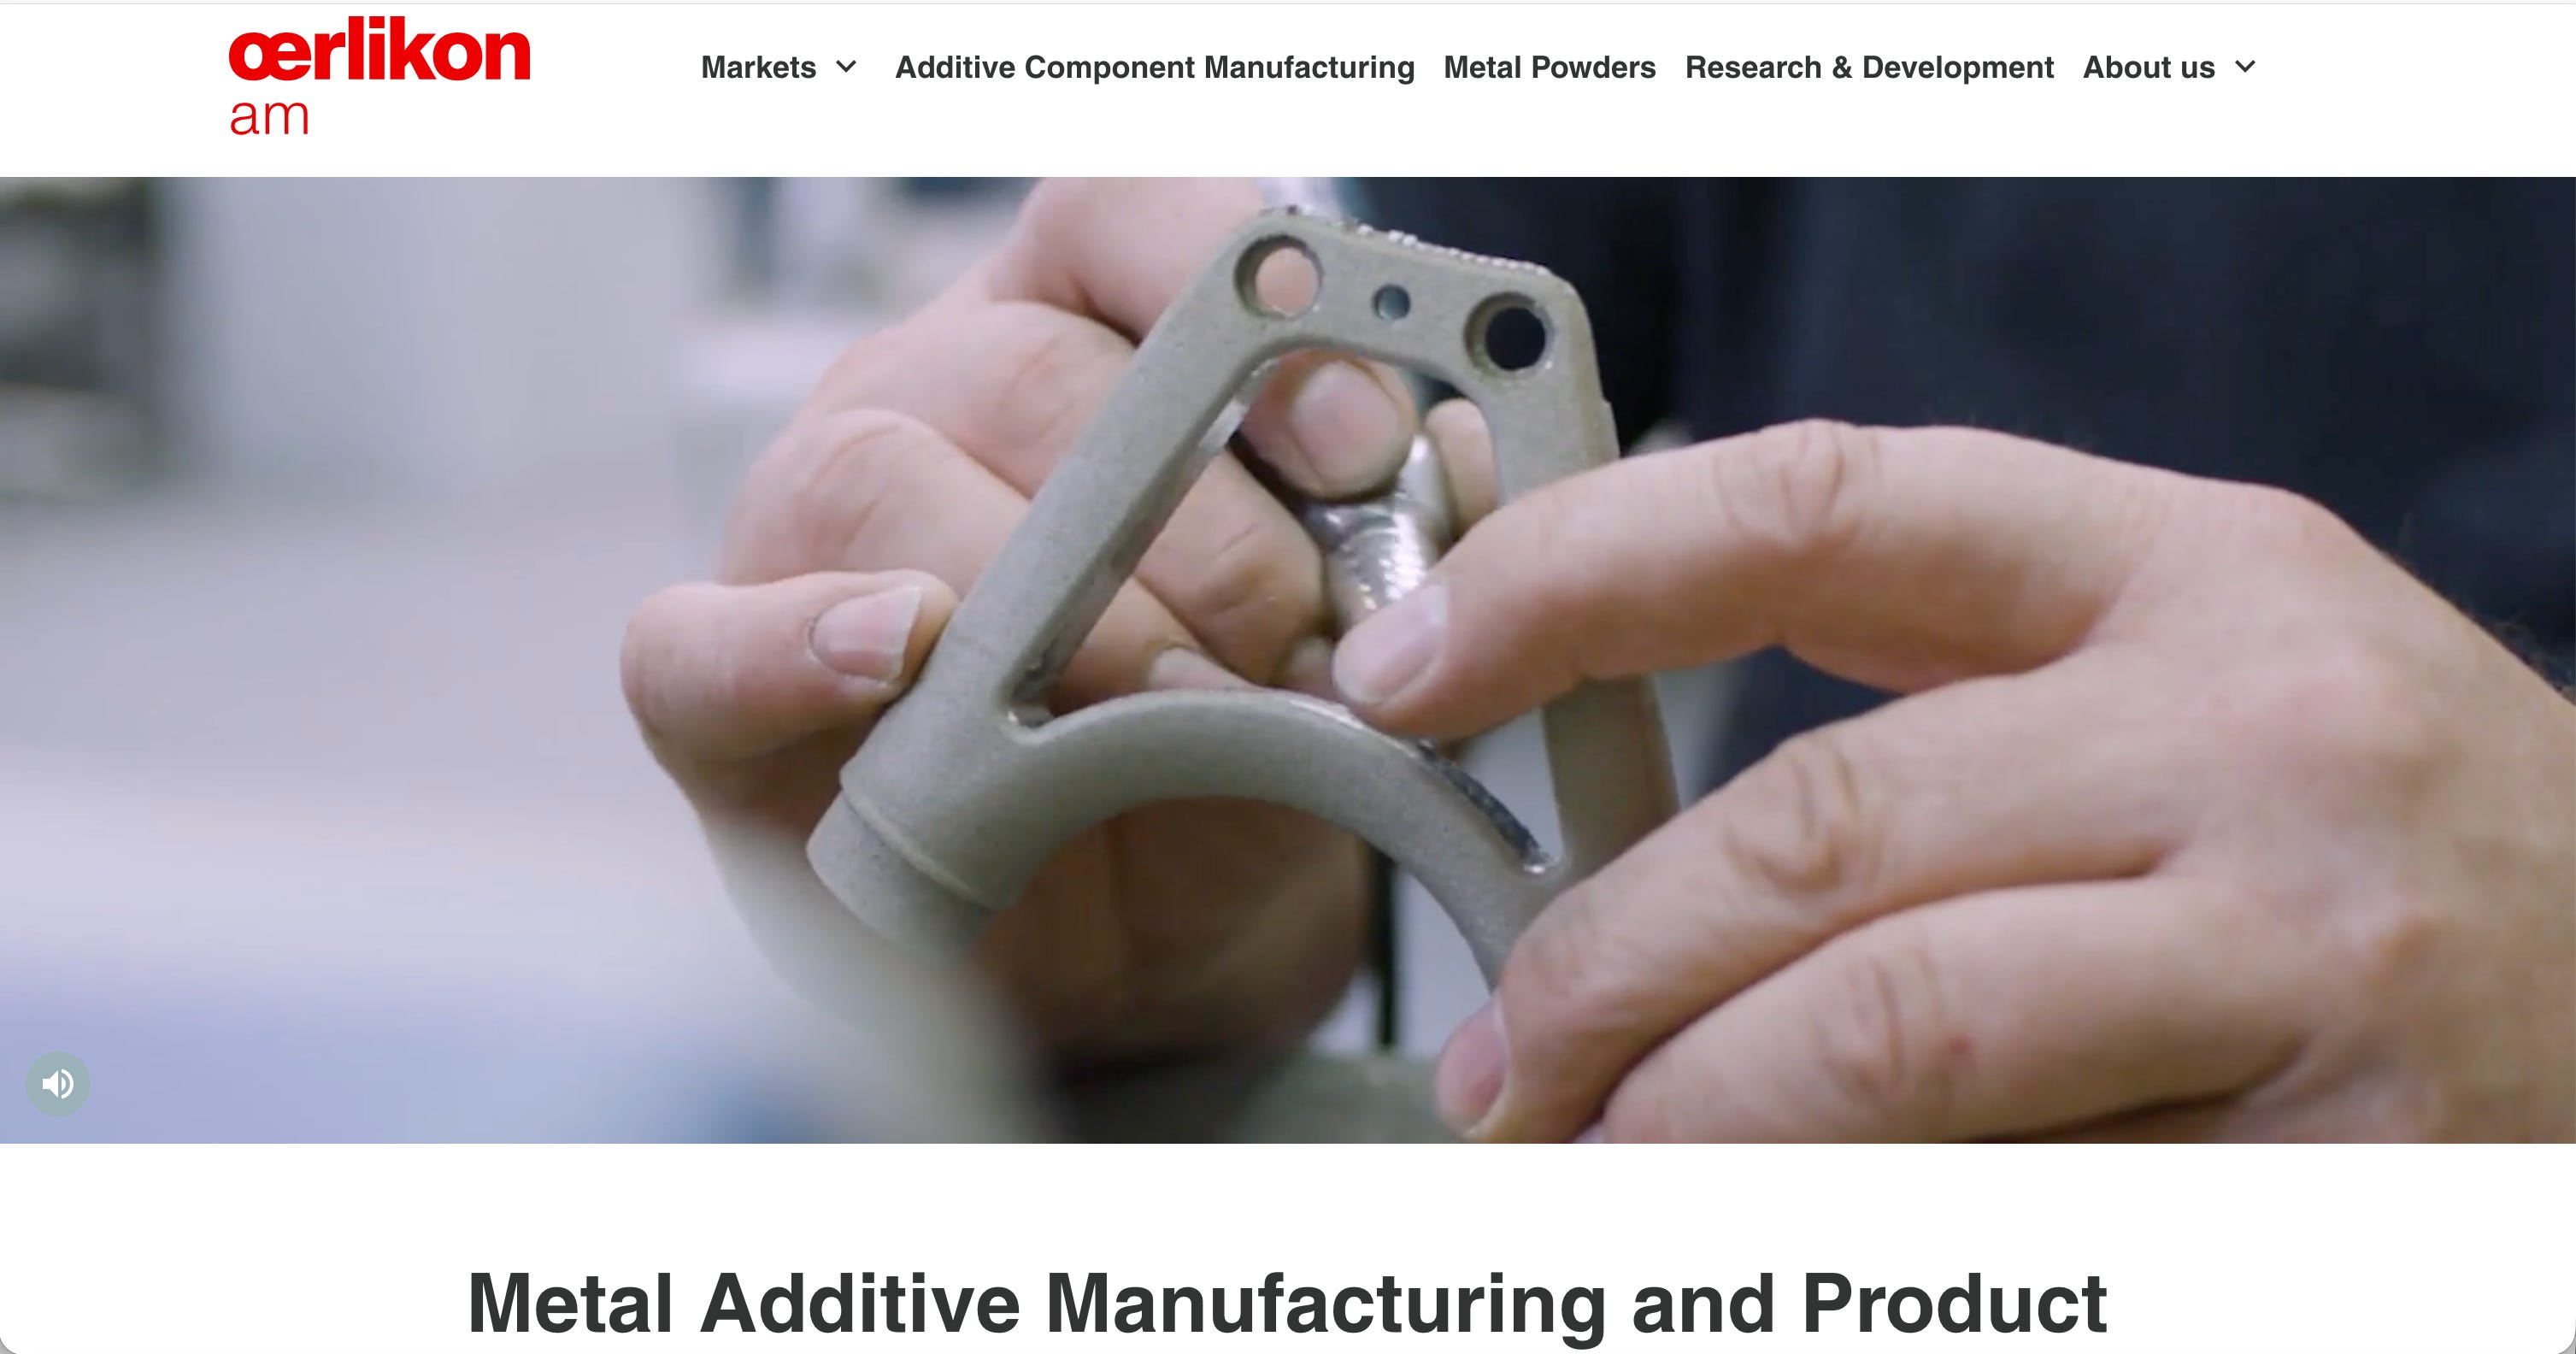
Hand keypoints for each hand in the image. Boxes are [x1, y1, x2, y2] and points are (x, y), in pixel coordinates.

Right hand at [622, 179, 1480, 1067]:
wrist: (1141, 965)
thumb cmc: (1228, 760)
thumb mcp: (1340, 644)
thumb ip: (1399, 540)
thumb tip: (1460, 460)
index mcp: (1080, 338)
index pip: (1129, 219)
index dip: (1245, 300)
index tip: (1362, 440)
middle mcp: (927, 397)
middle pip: (1037, 377)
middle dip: (1205, 526)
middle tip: (1305, 647)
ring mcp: (800, 532)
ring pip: (883, 485)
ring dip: (1062, 610)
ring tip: (1182, 711)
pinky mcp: (714, 693)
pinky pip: (698, 644)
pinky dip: (791, 647)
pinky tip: (897, 659)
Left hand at [1334, 420, 2575, 1140]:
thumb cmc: (2388, 832)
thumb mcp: (2204, 671)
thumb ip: (1942, 673)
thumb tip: (1612, 723)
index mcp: (2193, 575)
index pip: (1818, 504)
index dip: (1573, 576)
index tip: (1405, 664)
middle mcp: (2259, 746)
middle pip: (1817, 835)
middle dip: (1603, 974)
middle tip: (1504, 1066)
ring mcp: (2316, 969)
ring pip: (1888, 1054)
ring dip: (1688, 1141)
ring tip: (1605, 1185)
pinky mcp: (2345, 1190)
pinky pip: (2015, 1227)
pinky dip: (1851, 1255)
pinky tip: (1787, 1260)